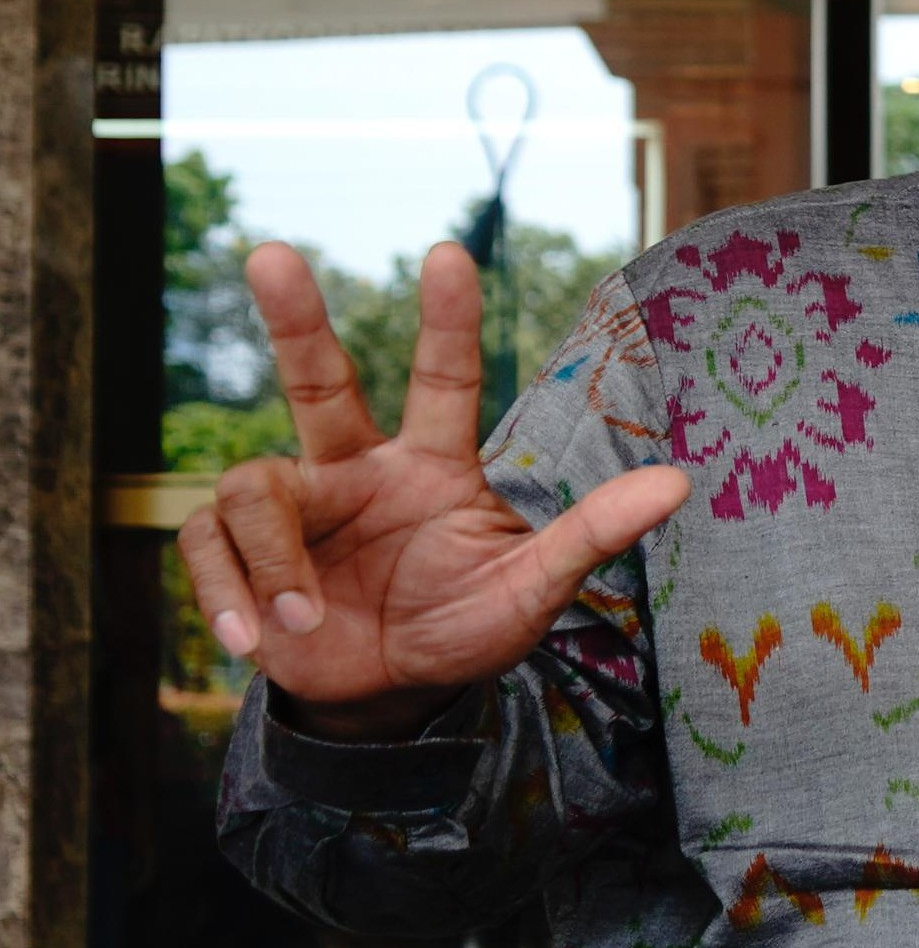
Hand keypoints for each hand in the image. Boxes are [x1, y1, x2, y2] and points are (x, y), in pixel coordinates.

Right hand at [175, 243, 688, 741]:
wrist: (389, 695)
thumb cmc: (465, 627)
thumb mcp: (533, 589)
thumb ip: (592, 534)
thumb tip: (679, 481)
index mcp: (433, 468)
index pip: (445, 381)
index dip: (448, 322)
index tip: (449, 253)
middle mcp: (359, 469)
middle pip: (318, 380)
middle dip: (294, 318)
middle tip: (273, 253)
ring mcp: (297, 506)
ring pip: (253, 489)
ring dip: (272, 561)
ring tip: (301, 620)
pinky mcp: (240, 551)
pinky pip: (209, 547)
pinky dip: (228, 596)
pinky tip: (253, 640)